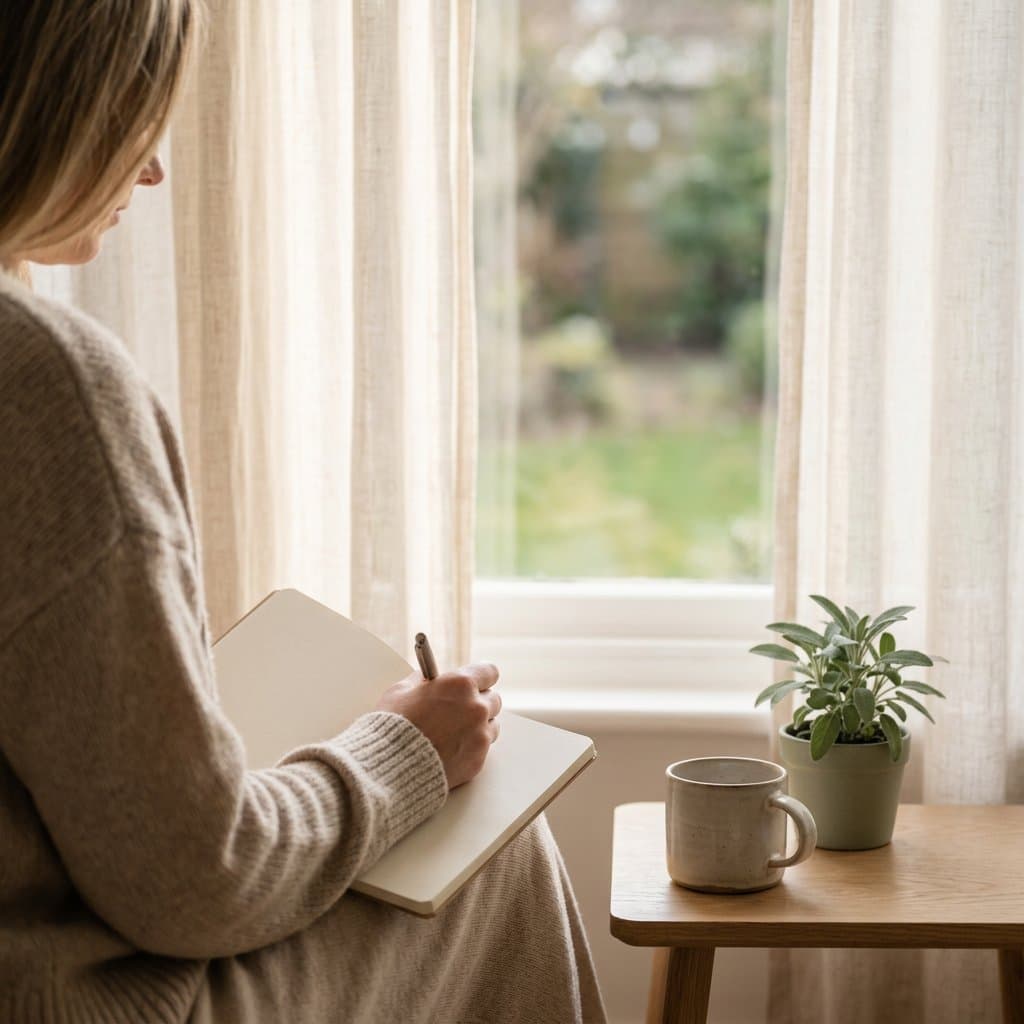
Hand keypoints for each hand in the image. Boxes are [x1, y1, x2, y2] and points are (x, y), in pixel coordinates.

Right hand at [374, 662, 501, 788]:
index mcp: (460, 684)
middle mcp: (476, 707)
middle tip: (459, 709)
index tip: (475, 682)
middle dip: (478, 702)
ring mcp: (480, 735)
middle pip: (493, 699)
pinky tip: (450, 749)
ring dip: (478, 726)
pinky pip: (482, 749)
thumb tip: (431, 679)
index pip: (489, 672)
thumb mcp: (402, 690)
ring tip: (453, 732)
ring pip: (491, 725)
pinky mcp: (478, 760)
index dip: (480, 677)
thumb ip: (424, 680)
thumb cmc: (393, 727)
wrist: (389, 768)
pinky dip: (470, 748)